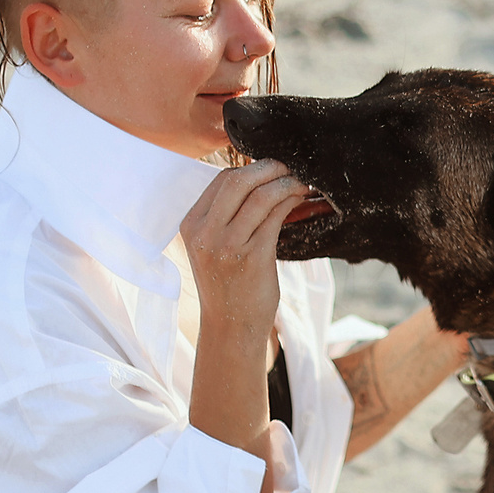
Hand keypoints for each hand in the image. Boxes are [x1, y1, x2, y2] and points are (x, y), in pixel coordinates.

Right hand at [178, 161, 310, 339]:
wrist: (231, 326)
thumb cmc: (228, 284)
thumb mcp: (214, 246)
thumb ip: (226, 216)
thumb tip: (260, 181)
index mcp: (191, 224)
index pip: (220, 180)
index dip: (250, 168)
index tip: (272, 168)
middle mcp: (205, 232)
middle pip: (238, 180)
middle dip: (269, 168)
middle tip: (290, 166)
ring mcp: (227, 244)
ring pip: (261, 196)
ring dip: (287, 183)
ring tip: (302, 182)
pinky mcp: (253, 256)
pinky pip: (276, 216)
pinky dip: (292, 201)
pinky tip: (301, 198)